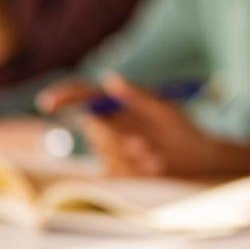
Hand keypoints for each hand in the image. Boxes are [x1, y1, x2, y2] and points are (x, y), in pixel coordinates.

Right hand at [67, 74, 232, 177]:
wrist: (200, 163)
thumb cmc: (185, 130)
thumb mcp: (166, 111)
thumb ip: (138, 95)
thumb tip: (109, 77)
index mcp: (119, 105)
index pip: (84, 96)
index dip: (64, 97)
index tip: (49, 103)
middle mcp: (111, 126)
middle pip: (93, 127)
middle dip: (115, 137)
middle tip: (144, 145)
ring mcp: (111, 149)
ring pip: (104, 152)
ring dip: (131, 156)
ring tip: (158, 158)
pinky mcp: (117, 171)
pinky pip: (114, 172)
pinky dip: (135, 171)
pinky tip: (155, 169)